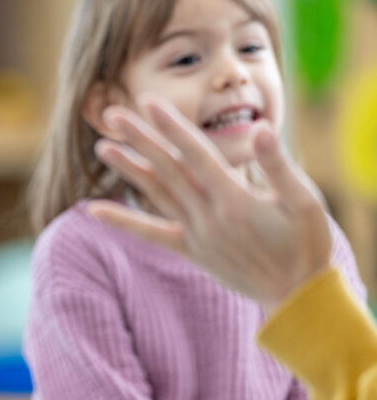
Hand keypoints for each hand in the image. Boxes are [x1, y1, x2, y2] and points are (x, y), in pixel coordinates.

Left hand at [88, 98, 331, 312]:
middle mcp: (208, 215)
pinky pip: (151, 234)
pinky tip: (93, 211)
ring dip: (128, 170)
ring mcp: (196, 234)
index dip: (171, 126)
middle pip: (167, 169)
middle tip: (112, 114)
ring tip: (101, 147)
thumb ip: (279, 165)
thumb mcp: (305, 203)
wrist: (296, 297)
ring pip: (156, 194)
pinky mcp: (191, 250)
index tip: (149, 102)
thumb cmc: (307, 244)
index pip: (195, 153)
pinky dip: (122, 222)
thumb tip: (260, 128)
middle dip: (140, 139)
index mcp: (235, 199)